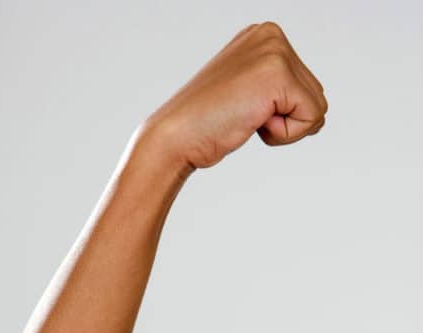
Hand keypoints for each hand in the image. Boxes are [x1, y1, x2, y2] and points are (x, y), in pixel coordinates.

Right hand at [142, 21, 327, 169]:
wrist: (176, 136)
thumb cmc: (205, 124)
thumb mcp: (248, 95)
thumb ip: (279, 92)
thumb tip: (318, 116)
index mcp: (264, 36)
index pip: (306, 86)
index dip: (281, 113)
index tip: (243, 108)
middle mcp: (271, 35)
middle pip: (316, 95)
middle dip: (285, 120)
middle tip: (243, 115)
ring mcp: (274, 51)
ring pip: (316, 108)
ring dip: (284, 128)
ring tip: (246, 117)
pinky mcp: (277, 74)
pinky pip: (311, 118)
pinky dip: (285, 134)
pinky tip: (252, 122)